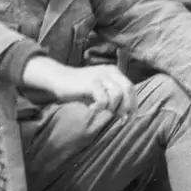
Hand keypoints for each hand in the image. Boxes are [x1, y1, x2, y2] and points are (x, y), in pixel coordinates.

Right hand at [22, 57, 136, 115]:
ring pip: (117, 95)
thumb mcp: (98, 89)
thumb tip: (125, 116)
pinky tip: (91, 109)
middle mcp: (109, 71)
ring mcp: (100, 76)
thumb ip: (112, 98)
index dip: (133, 104)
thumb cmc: (78, 88)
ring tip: (101, 111)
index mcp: (113, 71)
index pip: (131, 87)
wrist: (58, 78)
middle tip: (119, 118)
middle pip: (128, 89)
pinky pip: (103, 99)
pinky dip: (99, 108)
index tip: (129, 118)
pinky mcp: (91, 83)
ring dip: (112, 107)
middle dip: (126, 106)